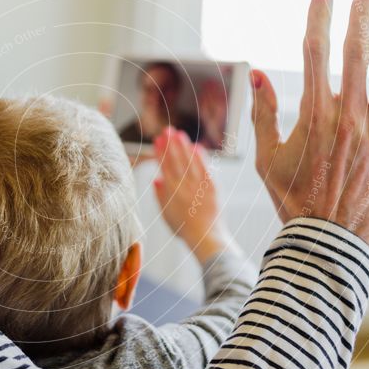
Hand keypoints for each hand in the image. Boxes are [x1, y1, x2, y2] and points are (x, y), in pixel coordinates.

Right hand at [153, 127, 238, 262]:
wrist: (206, 237)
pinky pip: (205, 168)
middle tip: (166, 131)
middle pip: (176, 161)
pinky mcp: (212, 187)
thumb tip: (156, 179)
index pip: (164, 167)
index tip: (157, 141)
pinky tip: (196, 147)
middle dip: (170, 144)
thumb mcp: (166, 214)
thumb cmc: (184, 229)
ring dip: (184, 146)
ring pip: (189, 162)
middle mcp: (184, 186)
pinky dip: (200, 157)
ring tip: (179, 134)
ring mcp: (198, 186)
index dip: (160, 153)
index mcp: (170, 192)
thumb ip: (160, 196)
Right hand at [251, 0, 368, 252]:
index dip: (319, 16)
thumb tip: (256, 73)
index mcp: (312, 117)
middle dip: (360, 14)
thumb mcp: (268, 158)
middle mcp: (348, 120)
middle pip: (355, 53)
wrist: (331, 243)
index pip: (315, 52)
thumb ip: (262, 113)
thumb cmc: (294, 200)